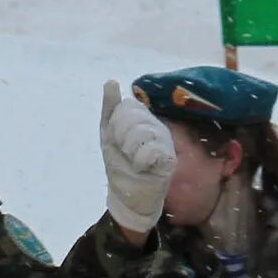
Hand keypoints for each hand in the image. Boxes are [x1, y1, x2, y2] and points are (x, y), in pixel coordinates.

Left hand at [100, 80, 173, 237]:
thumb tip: (111, 81)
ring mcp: (165, 141)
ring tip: (133, 161)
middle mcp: (157, 125)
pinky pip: (152, 148)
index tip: (117, 140)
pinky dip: (140, 160)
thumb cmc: (119, 164)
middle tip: (125, 152)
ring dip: (129, 149)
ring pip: (142, 131)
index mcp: (143, 118)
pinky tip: (142, 167)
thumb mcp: (108, 133)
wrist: (127, 196)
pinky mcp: (169, 158)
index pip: (128, 106)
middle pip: (134, 115)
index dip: (117, 124)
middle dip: (121, 136)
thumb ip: (110, 108)